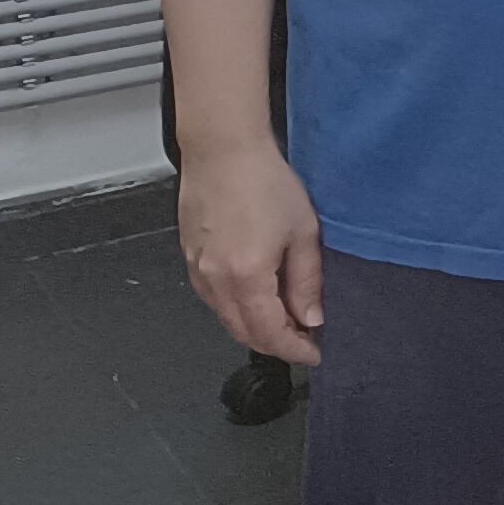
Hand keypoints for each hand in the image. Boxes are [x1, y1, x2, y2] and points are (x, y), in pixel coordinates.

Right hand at [179, 142, 323, 364]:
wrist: (223, 150)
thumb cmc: (263, 181)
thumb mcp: (303, 232)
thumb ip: (307, 281)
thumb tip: (311, 317)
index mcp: (245, 276)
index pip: (269, 334)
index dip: (294, 350)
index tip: (314, 353)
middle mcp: (215, 280)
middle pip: (244, 333)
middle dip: (276, 343)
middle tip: (304, 338)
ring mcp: (198, 270)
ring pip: (226, 318)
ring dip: (255, 327)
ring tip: (287, 317)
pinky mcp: (190, 259)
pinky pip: (213, 298)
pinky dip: (237, 308)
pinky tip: (259, 296)